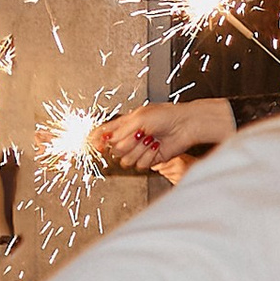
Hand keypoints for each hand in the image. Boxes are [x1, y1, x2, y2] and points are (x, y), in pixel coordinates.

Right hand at [90, 96, 233, 173]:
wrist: (185, 126)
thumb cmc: (165, 115)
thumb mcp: (139, 118)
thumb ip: (122, 130)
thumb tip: (110, 141)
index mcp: (126, 123)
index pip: (105, 132)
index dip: (97, 139)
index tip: (94, 144)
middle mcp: (131, 137)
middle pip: (115, 150)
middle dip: (126, 144)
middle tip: (138, 135)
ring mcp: (139, 149)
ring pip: (127, 160)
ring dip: (138, 151)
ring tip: (150, 141)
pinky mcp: (149, 159)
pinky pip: (141, 165)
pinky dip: (149, 156)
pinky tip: (157, 147)